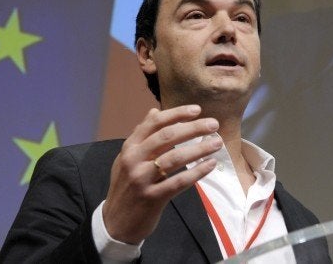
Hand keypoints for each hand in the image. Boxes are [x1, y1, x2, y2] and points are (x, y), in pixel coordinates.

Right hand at [102, 105, 221, 243]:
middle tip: (214, 124)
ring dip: (200, 148)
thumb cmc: (127, 187)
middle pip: (167, 137)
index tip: (197, 110)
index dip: (177, 114)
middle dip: (193, 128)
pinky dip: (197, 172)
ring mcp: (142, 179)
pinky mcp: (152, 197)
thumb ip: (142, 135)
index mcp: (130, 147)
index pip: (155, 123)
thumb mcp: (127, 158)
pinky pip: (179, 181)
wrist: (115, 222)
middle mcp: (134, 160)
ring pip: (175, 158)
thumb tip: (154, 111)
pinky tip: (210, 165)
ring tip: (217, 143)